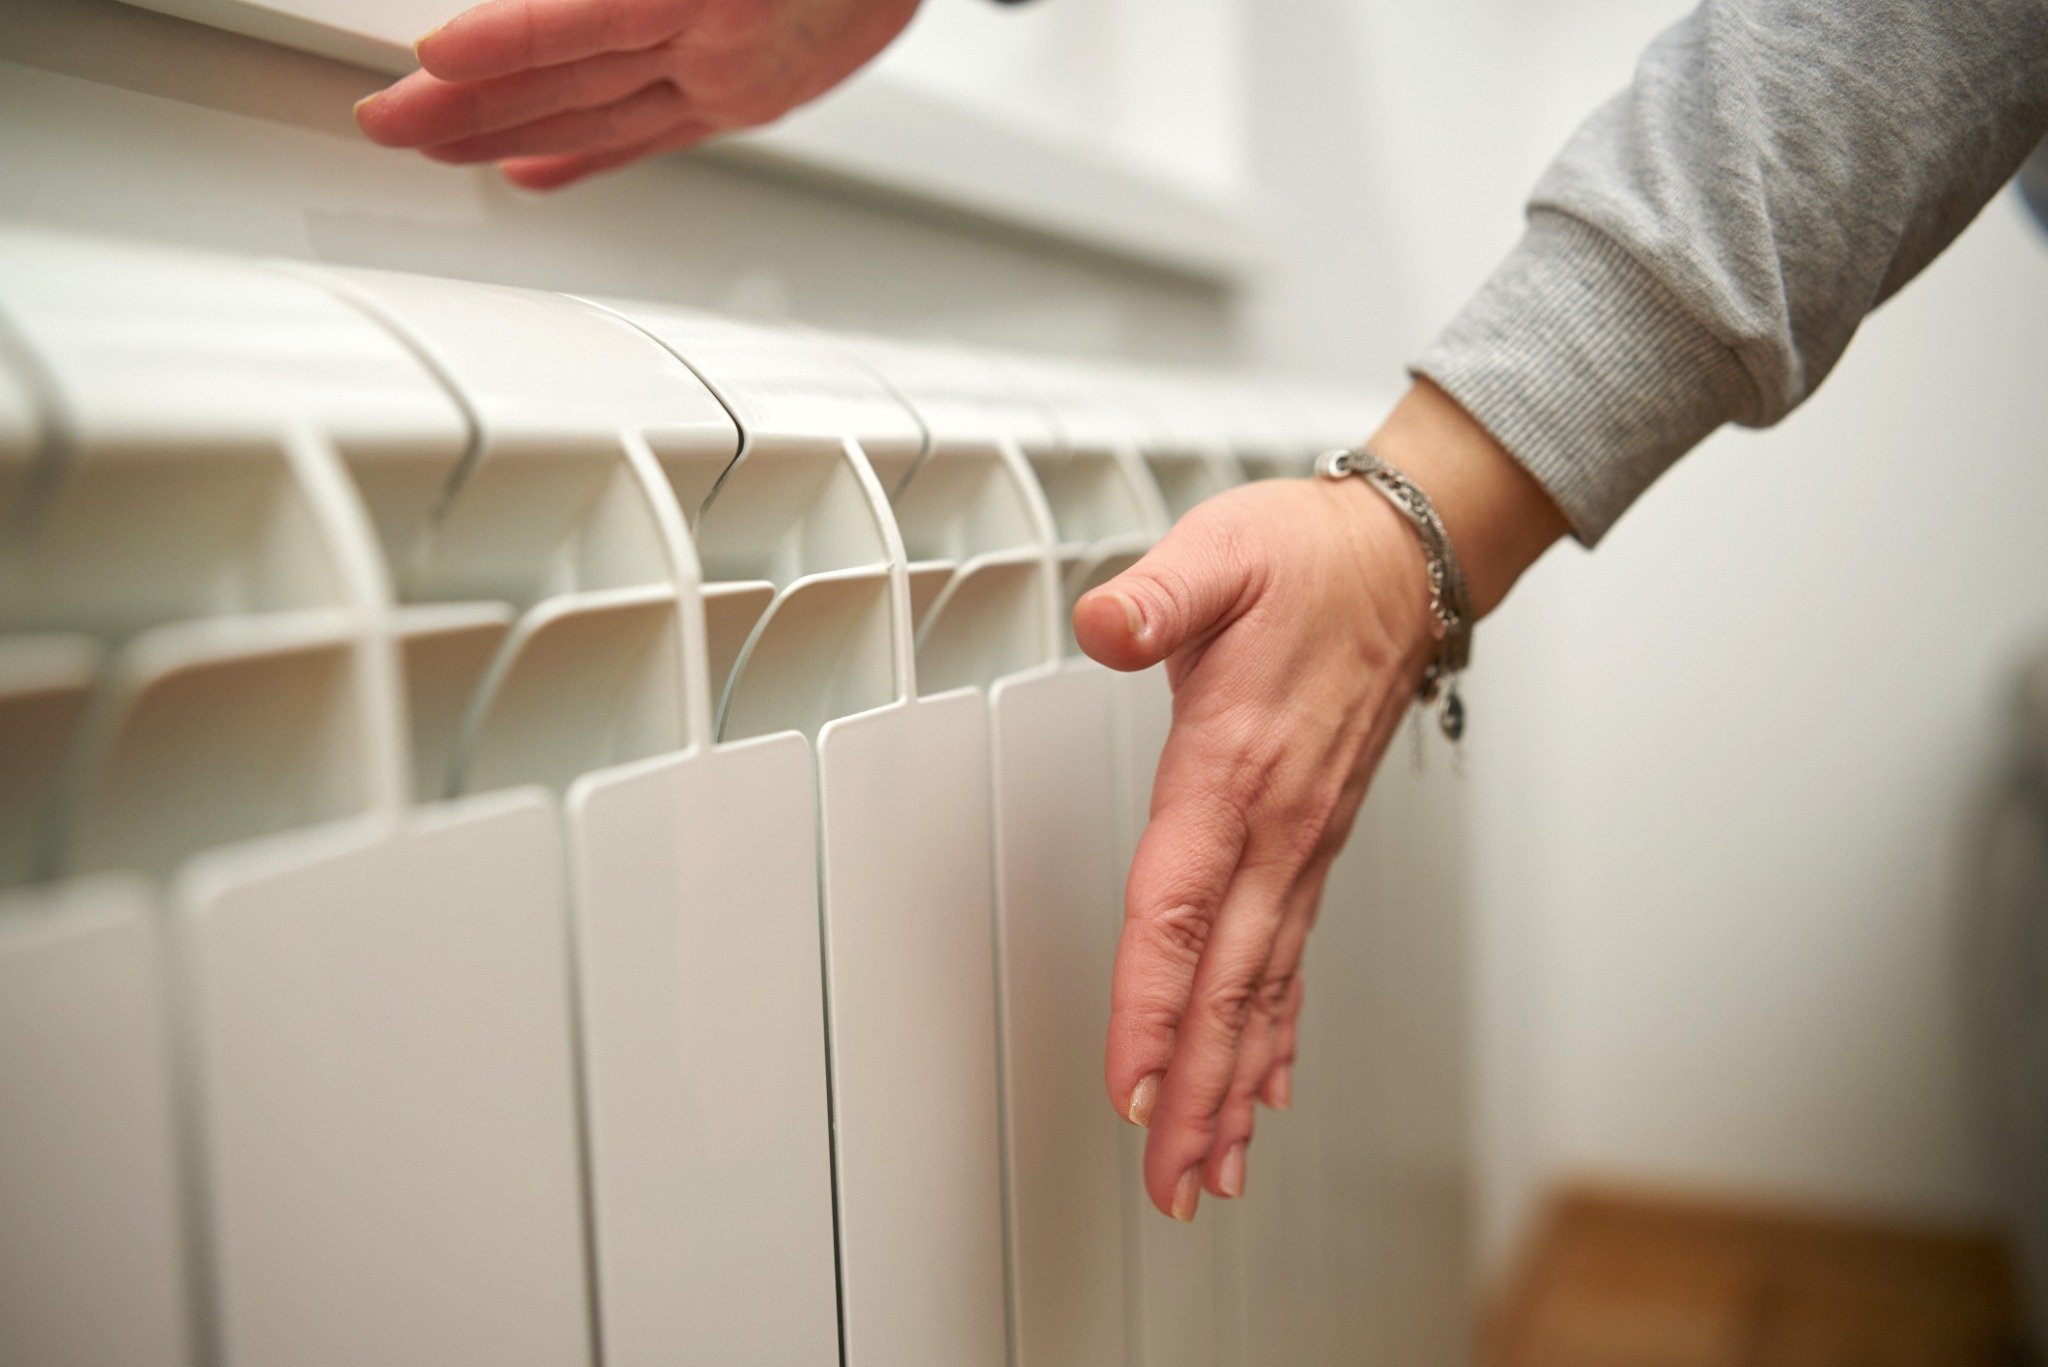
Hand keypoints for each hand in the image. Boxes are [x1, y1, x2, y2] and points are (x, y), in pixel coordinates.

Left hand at [354, 0, 921, 188]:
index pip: (582, 19)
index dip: (501, 43)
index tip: (429, 59)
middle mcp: (721, 50)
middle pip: (572, 85)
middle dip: (469, 107)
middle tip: (387, 123)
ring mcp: (735, 86)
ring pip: (601, 121)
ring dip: (507, 138)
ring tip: (433, 149)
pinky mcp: (751, 102)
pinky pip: (653, 137)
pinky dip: (584, 156)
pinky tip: (530, 174)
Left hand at [1073, 379, 1565, 1220]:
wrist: (1410, 560)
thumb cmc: (1309, 559)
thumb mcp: (1221, 552)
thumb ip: (1157, 593)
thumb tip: (1103, 620)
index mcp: (1234, 766)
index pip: (1180, 906)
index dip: (1154, 1001)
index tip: (1138, 1084)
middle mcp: (1276, 825)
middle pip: (1226, 980)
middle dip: (1198, 1089)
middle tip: (1173, 1184)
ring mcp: (1303, 844)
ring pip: (1263, 986)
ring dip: (1235, 1083)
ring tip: (1213, 1170)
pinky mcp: (1314, 844)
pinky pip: (1293, 956)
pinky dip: (1276, 1031)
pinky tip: (1266, 1085)